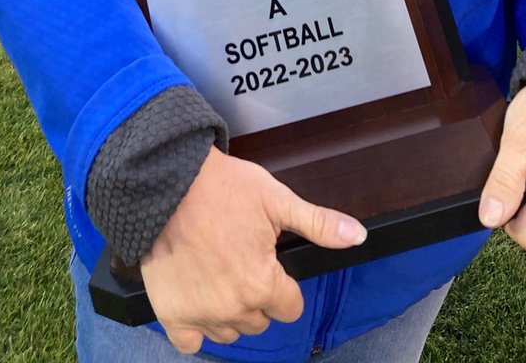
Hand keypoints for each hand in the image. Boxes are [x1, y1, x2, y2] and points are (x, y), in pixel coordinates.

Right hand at [140, 147, 366, 353]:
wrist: (167, 184)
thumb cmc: (222, 188)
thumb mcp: (277, 200)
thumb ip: (319, 224)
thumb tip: (358, 236)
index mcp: (263, 284)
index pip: (290, 307)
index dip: (284, 284)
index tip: (269, 261)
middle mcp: (234, 308)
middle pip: (260, 320)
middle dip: (258, 296)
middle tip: (242, 260)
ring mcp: (201, 315)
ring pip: (230, 332)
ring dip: (230, 310)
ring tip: (221, 273)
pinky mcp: (172, 315)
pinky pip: (192, 341)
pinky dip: (197, 326)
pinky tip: (199, 297)